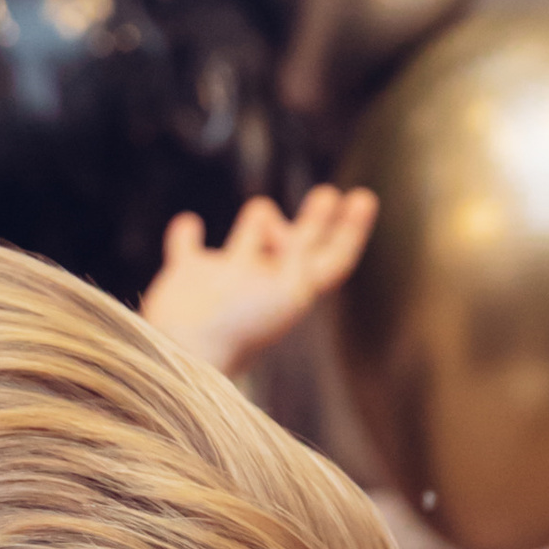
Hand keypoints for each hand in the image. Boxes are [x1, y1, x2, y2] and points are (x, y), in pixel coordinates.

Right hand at [141, 186, 376, 377]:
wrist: (187, 355)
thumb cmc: (241, 326)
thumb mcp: (289, 287)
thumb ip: (300, 254)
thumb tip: (286, 230)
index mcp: (295, 291)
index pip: (333, 257)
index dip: (351, 229)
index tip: (363, 197)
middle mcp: (263, 283)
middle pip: (299, 245)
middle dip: (315, 220)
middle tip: (328, 194)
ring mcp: (225, 281)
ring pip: (247, 243)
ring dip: (255, 223)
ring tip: (260, 210)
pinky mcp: (187, 278)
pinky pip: (188, 249)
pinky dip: (185, 235)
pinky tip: (188, 223)